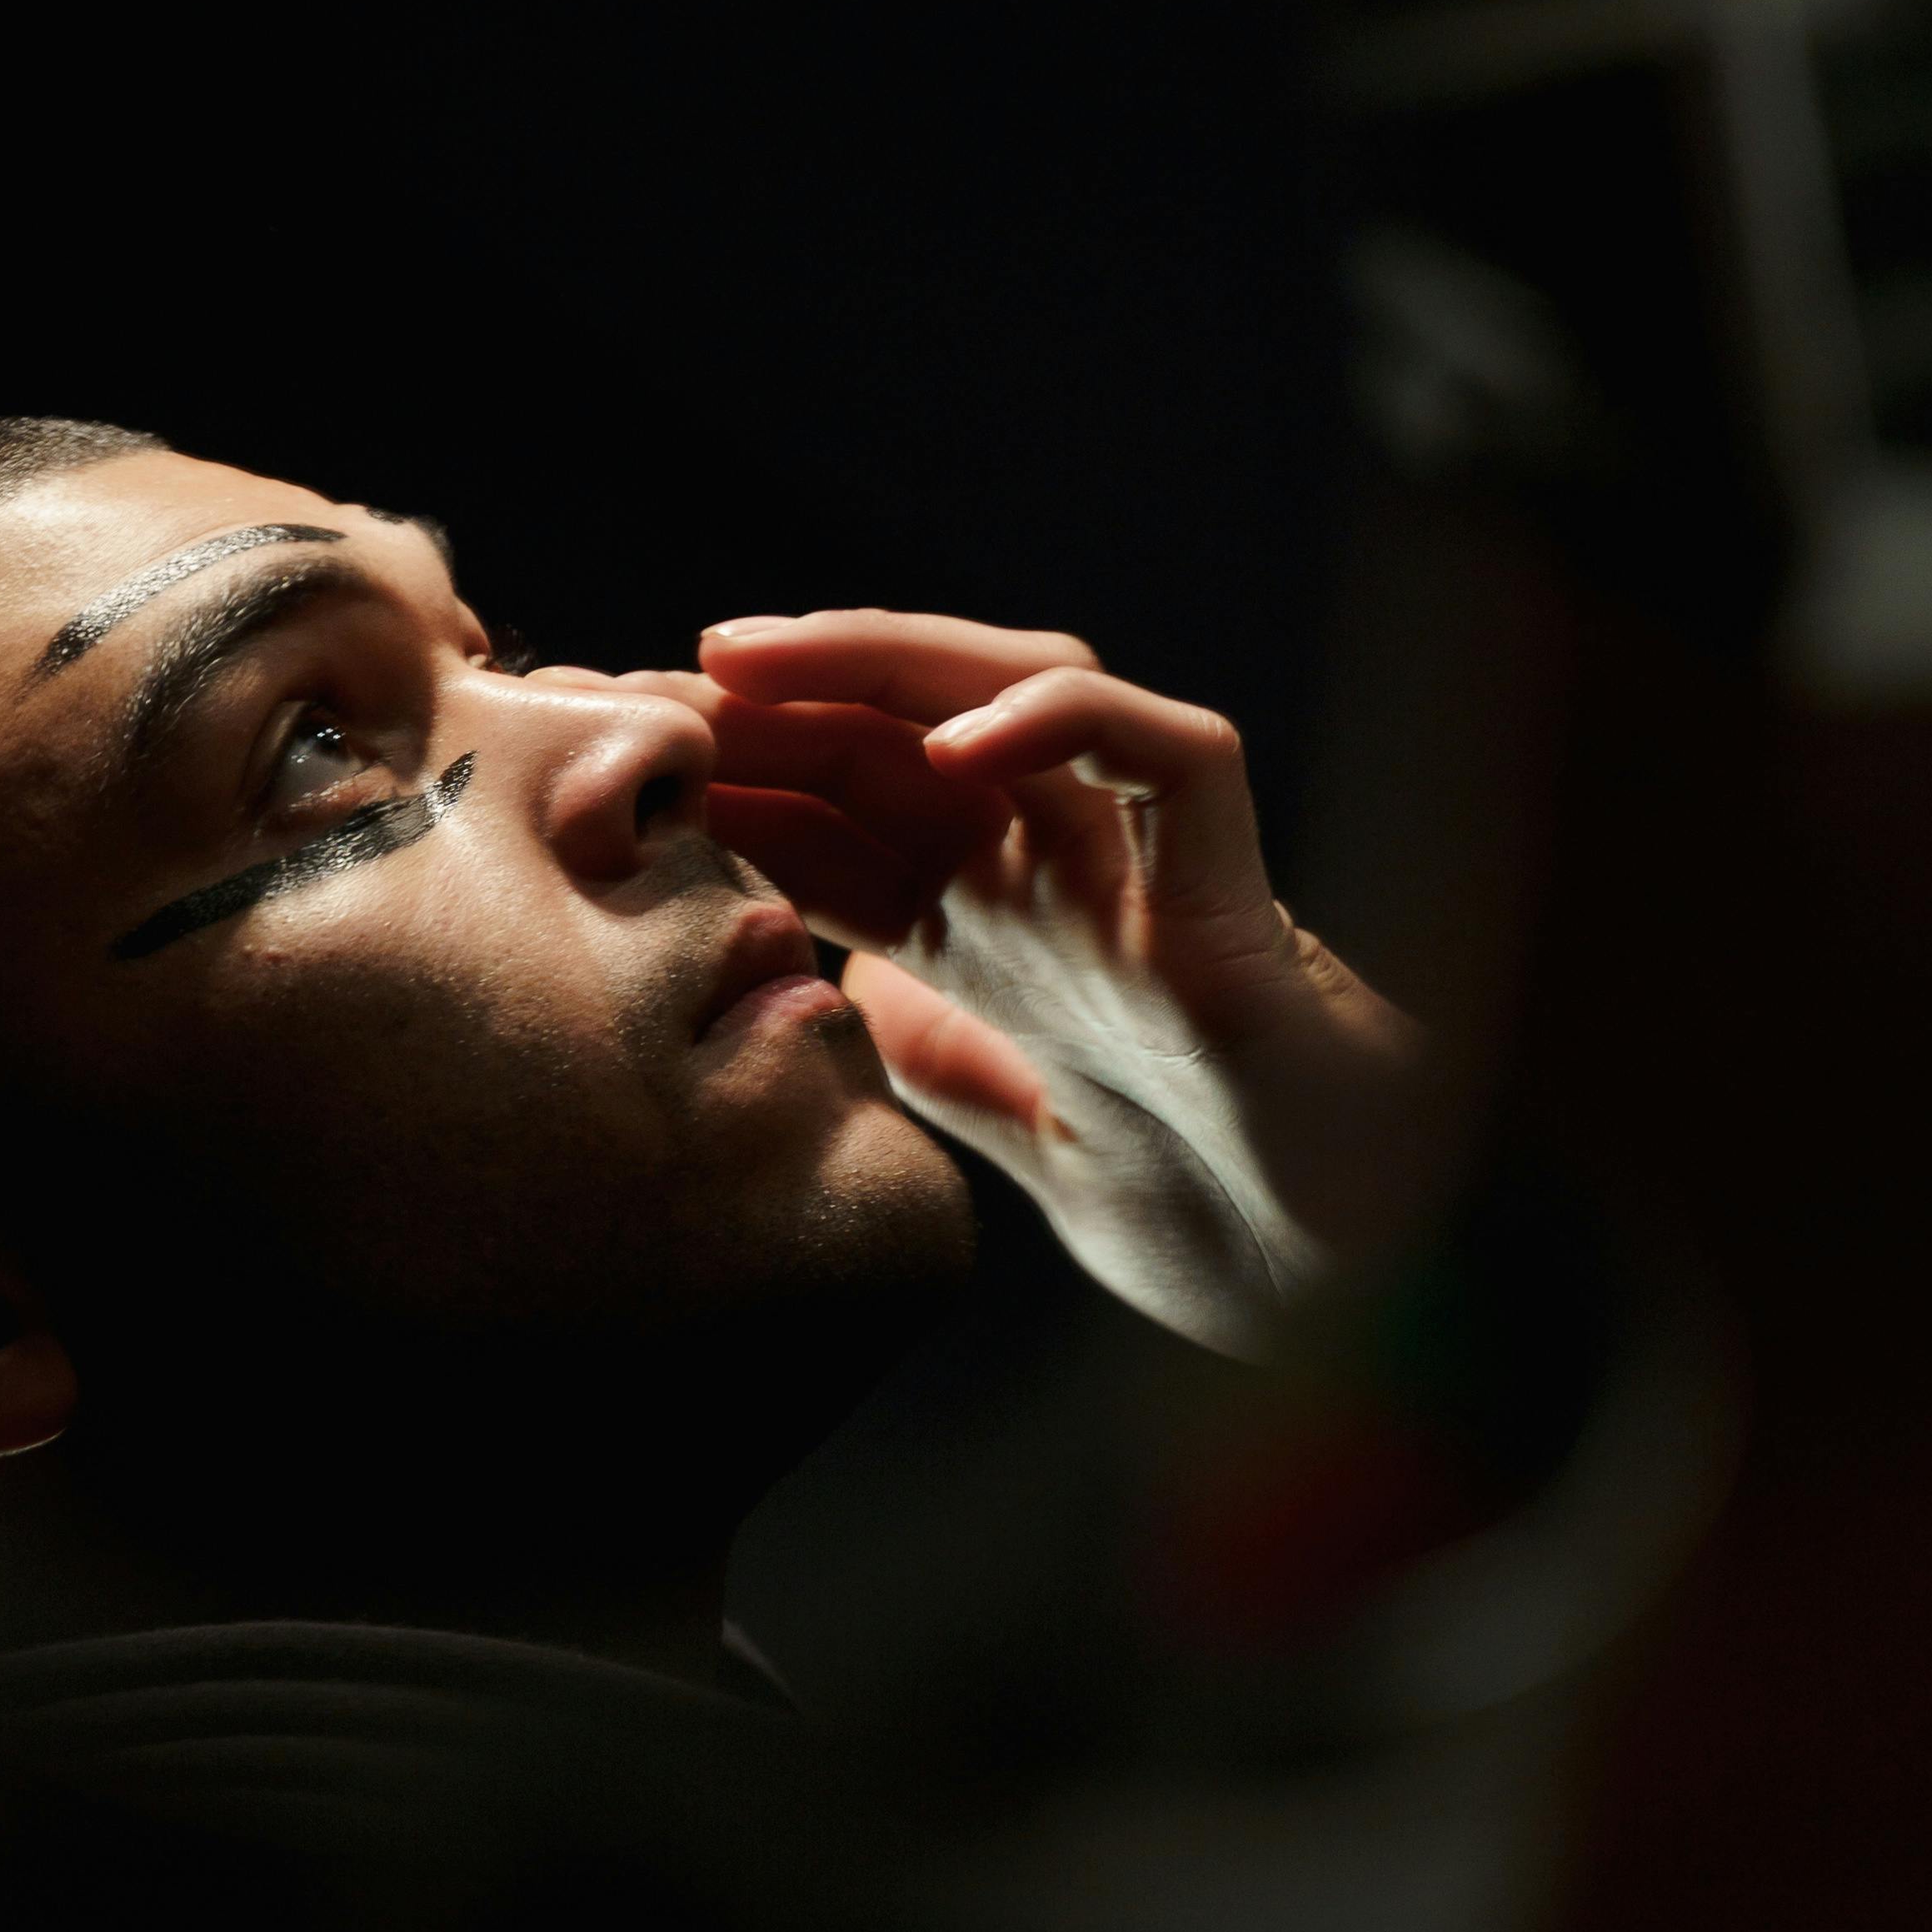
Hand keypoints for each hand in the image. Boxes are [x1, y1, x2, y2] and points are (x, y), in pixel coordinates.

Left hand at [695, 612, 1436, 1362]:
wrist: (1303, 1275)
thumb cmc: (1167, 1200)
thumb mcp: (980, 1113)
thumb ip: (910, 1042)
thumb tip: (811, 981)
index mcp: (989, 912)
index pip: (847, 805)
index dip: (745, 775)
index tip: (629, 756)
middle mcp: (1058, 858)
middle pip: (909, 726)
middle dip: (787, 689)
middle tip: (668, 672)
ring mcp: (1140, 847)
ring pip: (1022, 681)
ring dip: (887, 656)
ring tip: (768, 659)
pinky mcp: (1224, 859)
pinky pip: (1153, 743)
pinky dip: (1057, 717)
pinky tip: (956, 747)